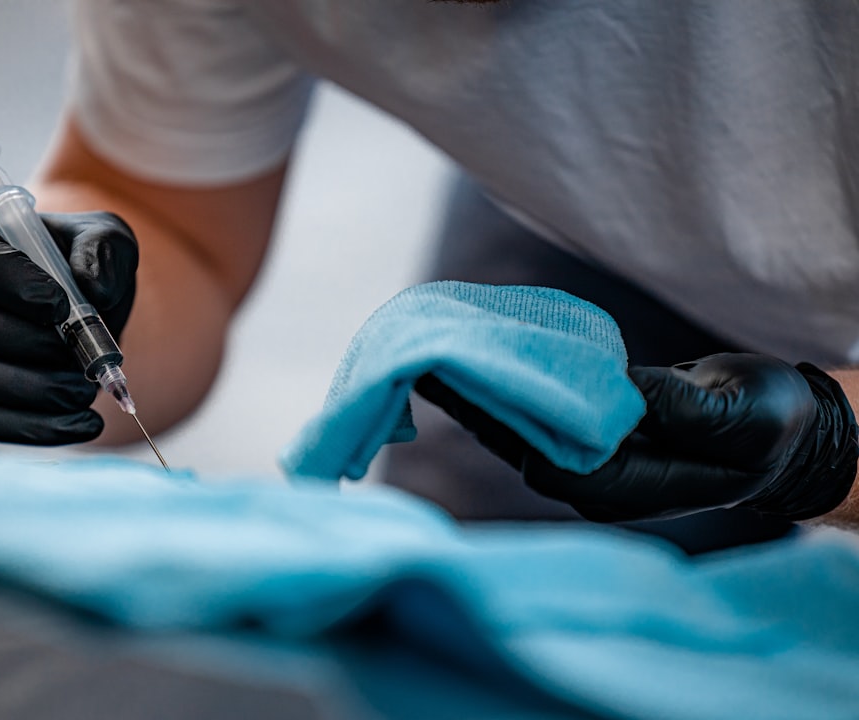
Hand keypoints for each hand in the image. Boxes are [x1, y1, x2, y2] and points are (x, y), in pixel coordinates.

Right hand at [0, 205, 138, 444]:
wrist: (69, 314)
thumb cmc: (75, 267)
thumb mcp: (103, 238)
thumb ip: (104, 248)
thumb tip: (92, 286)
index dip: (12, 281)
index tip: (60, 306)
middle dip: (20, 342)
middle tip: (76, 358)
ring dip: (30, 390)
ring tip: (83, 390)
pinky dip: (31, 428)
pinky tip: (80, 424)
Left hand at [417, 353, 857, 521]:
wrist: (778, 435)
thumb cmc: (766, 429)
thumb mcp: (739, 417)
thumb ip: (686, 411)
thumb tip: (629, 398)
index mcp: (619, 485)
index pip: (538, 450)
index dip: (491, 413)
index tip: (447, 370)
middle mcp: (589, 479)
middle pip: (512, 438)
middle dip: (466, 396)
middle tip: (417, 350)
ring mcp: (584, 459)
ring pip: (514, 422)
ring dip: (474, 386)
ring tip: (431, 344)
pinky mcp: (584, 434)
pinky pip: (531, 407)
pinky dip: (501, 380)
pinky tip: (473, 351)